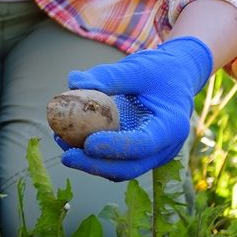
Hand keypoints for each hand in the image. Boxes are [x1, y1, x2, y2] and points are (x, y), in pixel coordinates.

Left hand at [57, 37, 214, 181]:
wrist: (175, 78)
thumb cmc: (158, 70)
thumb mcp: (136, 68)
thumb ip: (107, 76)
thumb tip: (73, 82)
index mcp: (171, 125)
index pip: (144, 143)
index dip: (115, 147)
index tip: (87, 143)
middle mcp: (165, 147)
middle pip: (131, 167)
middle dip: (97, 166)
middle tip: (66, 157)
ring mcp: (153, 154)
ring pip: (121, 169)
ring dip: (90, 163)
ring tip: (60, 142)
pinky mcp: (140, 154)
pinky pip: (116, 161)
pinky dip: (93, 156)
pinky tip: (67, 139)